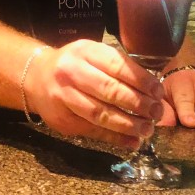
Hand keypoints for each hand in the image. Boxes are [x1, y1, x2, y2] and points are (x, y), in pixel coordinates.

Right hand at [22, 39, 166, 150]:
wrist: (35, 77)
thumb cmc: (73, 64)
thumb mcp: (92, 54)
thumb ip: (117, 65)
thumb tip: (152, 87)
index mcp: (85, 52)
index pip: (117, 66)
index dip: (141, 81)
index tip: (158, 92)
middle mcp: (72, 72)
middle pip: (109, 91)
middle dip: (138, 104)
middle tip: (157, 113)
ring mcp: (64, 97)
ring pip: (100, 114)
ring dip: (128, 124)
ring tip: (147, 130)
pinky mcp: (62, 120)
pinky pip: (92, 131)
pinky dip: (114, 138)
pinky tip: (131, 142)